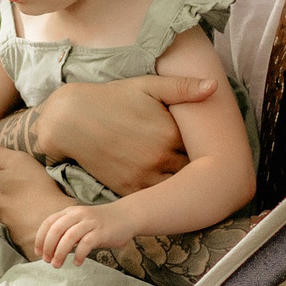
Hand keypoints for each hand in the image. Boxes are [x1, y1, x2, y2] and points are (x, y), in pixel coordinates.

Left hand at [0, 136, 75, 260]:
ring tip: (21, 206)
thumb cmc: (35, 187)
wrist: (51, 221)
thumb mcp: (17, 162)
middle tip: (9, 194)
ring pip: (0, 216)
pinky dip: (17, 224)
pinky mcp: (16, 239)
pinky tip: (28, 221)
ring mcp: (5, 226)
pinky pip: (12, 230)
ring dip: (6, 211)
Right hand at [33, 74, 216, 195]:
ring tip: (190, 181)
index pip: (204, 148)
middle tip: (208, 167)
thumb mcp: (148, 86)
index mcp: (170, 133)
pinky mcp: (127, 188)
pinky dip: (162, 196)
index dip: (209, 149)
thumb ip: (183, 87)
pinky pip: (154, 199)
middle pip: (193, 171)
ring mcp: (143, 175)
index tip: (214, 149)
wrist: (71, 119)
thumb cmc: (112, 98)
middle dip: (200, 170)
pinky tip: (167, 190)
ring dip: (183, 185)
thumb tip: (215, 86)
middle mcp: (160, 157)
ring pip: (176, 188)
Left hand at [35, 200, 132, 268]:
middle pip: (56, 229)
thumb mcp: (80, 222)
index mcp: (70, 212)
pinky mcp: (102, 232)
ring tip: (57, 265)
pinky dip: (79, 254)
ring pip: (69, 237)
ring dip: (60, 253)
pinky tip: (77, 263)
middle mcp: (78, 215)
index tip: (38, 253)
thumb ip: (67, 232)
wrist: (127, 216)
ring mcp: (90, 223)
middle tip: (48, 261)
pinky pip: (86, 243)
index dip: (40, 238)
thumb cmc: (101, 224)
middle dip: (48, 247)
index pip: (48, 223)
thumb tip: (50, 249)